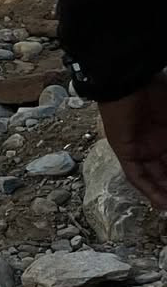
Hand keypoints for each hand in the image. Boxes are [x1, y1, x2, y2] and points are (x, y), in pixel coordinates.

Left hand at [100, 73, 166, 209]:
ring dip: (163, 193)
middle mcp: (155, 143)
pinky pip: (135, 174)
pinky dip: (148, 189)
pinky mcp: (124, 150)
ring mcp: (139, 147)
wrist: (130, 82)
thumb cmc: (159, 95)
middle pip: (166, 172)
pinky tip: (160, 204)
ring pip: (153, 177)